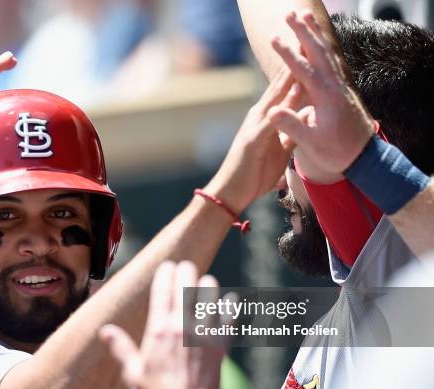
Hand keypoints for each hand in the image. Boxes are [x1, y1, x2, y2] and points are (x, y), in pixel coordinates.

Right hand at [99, 261, 224, 388]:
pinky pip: (227, 315)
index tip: (167, 266)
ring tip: (205, 283)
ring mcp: (203, 332)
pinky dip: (228, 305)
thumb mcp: (133, 370)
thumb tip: (104, 331)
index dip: (165, 272)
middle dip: (185, 270)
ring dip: (206, 285)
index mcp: (158, 329)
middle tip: (186, 267)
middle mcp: (181, 325)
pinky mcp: (220, 342)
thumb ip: (120, 347)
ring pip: (209, 293)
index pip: (161, 289)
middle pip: (186, 283)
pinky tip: (227, 301)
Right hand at [205, 67, 299, 214]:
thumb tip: (306, 118)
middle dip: (291, 65)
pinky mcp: (251, 141)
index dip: (297, 72)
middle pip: (278, 88)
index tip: (311, 53)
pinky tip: (285, 101)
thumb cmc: (253, 175)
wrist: (230, 193)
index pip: (284, 91)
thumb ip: (292, 132)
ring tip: (295, 59)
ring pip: (272, 99)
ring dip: (283, 80)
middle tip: (304, 42)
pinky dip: (278, 111)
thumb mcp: (279, 151)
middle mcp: (258, 117)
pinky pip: (267, 124)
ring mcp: (253, 127)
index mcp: (266, 119)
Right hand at [268, 10, 374, 173]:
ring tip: (305, 19)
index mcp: (325, 98)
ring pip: (328, 53)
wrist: (365, 159)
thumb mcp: (311, 144)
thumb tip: (272, 112)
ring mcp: (341, 87)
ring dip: (315, 34)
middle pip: (319, 52)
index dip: (288, 53)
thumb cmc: (336, 154)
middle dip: (303, 32)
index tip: (275, 37)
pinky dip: (323, 48)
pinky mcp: (343, 91)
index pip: (303, 70)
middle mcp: (335, 87)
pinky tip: (319, 44)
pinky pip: (332, 62)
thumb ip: (292, 126)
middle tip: (291, 14)